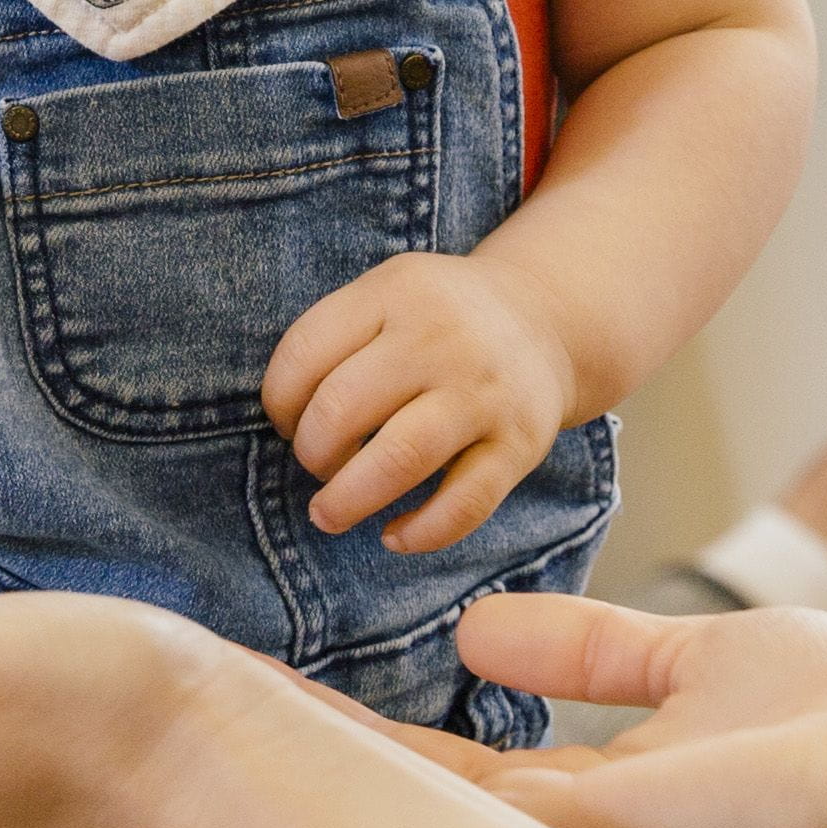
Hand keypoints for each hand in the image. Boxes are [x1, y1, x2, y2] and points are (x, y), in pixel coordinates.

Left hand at [264, 251, 575, 549]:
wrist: (546, 321)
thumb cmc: (440, 321)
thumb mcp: (390, 293)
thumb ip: (338, 338)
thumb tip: (285, 423)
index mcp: (396, 291)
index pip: (305, 352)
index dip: (280, 402)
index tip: (290, 423)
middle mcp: (442, 337)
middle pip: (343, 407)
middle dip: (312, 453)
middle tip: (317, 465)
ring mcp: (484, 393)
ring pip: (399, 459)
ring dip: (348, 499)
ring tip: (328, 514)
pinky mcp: (520, 445)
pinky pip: (464, 504)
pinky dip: (420, 532)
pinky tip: (395, 536)